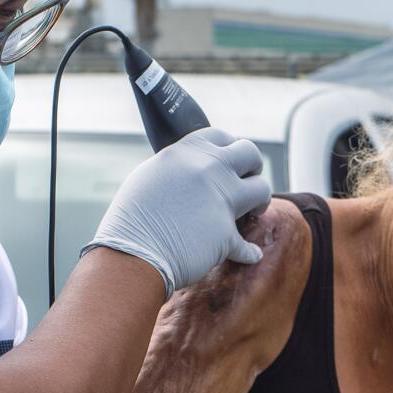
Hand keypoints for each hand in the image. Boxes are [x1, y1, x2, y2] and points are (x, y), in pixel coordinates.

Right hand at [82, 127, 272, 294]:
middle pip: (250, 154)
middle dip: (254, 168)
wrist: (131, 255)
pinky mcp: (226, 234)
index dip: (231, 149)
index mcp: (187, 152)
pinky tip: (250, 254)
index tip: (232, 163)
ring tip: (253, 212)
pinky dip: (249, 252)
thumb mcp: (151, 177)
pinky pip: (248, 244)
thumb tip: (194, 172)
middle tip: (248, 183)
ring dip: (261, 201)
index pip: (223, 136)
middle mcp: (208, 169)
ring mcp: (221, 200)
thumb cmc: (132, 220)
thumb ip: (178, 169)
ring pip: (262, 189)